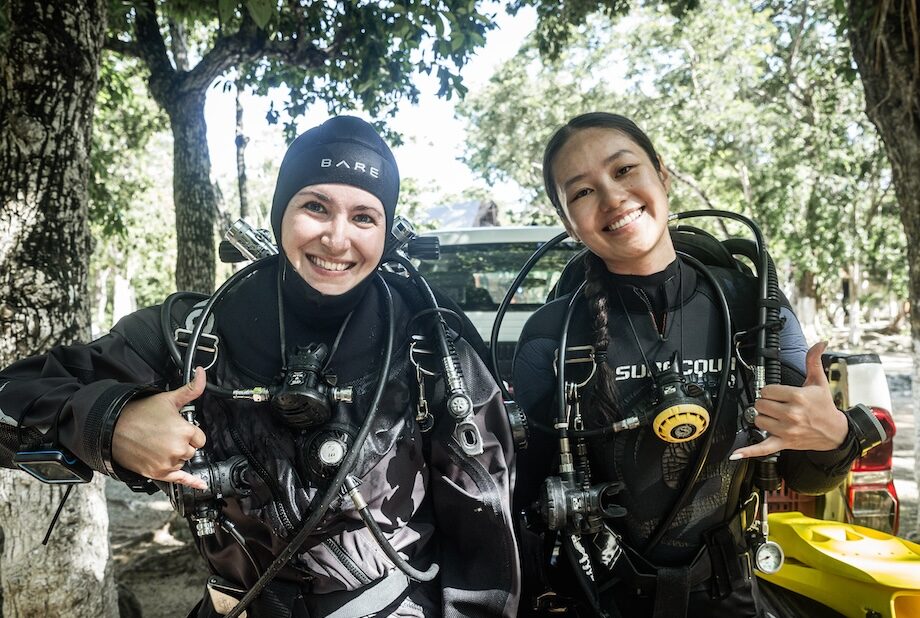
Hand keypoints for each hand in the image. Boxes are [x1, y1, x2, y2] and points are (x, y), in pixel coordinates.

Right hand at [112, 366, 207, 488]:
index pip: (200, 437)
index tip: (177, 428)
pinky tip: (200, 484)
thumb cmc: (139, 413)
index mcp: (184, 431)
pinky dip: (192, 482)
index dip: (189, 432)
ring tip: (158, 444)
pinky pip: (180, 480)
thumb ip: (192, 388)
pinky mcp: (158, 473)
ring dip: (176, 455)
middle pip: (192, 450)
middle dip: (182, 443)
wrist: (113, 427)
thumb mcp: (169, 398)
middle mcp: (178, 449)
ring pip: (183, 461)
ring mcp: (168, 463)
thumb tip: (202, 372)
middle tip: (165, 435)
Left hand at [730, 342, 848, 460]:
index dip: (770, 391)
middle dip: (765, 403)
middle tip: (777, 405)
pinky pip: (762, 448)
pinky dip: (748, 451)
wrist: (835, 432)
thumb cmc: (824, 406)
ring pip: (758, 420)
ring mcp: (786, 430)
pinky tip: (736, 454)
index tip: (778, 393)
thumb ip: (813, 361)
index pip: (767, 390)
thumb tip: (820, 343)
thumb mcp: (818, 382)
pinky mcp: (784, 443)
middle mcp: (791, 414)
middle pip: (760, 404)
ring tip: (776, 416)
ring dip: (763, 418)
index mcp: (797, 397)